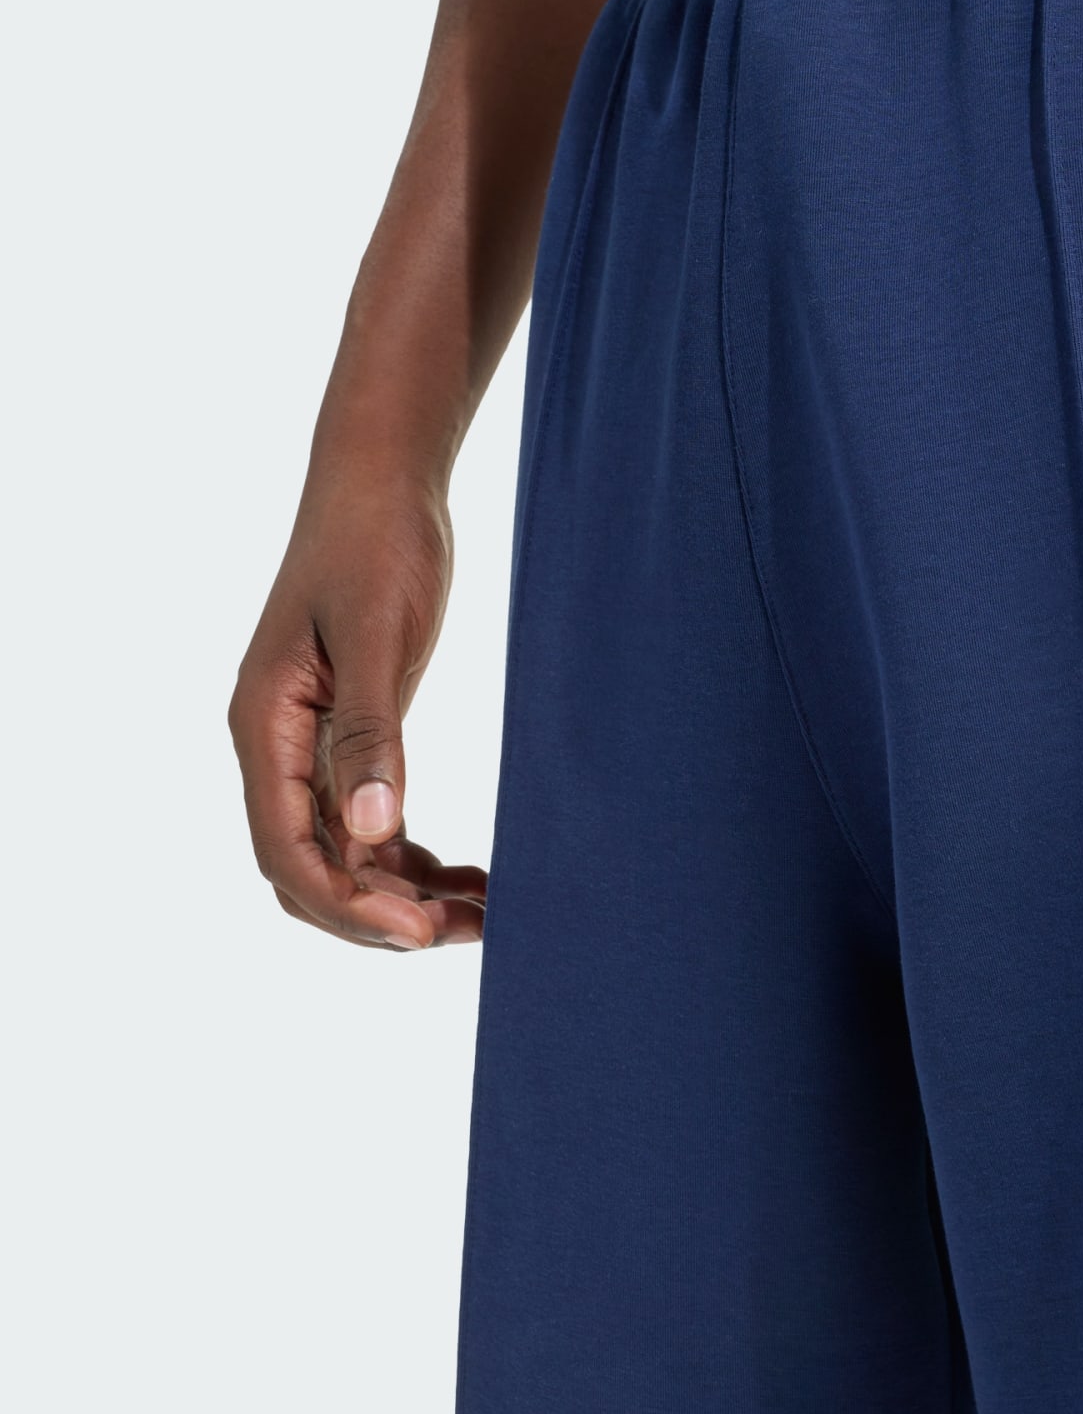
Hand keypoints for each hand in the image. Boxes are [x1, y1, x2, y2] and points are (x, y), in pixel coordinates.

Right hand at [230, 468, 485, 948]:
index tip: (421, 931)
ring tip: (487, 915)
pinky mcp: (352, 734)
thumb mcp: (377, 636)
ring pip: (344, 855)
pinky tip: (468, 875)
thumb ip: (373, 733)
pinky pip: (370, 822)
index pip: (286, 851)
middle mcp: (278, 747)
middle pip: (310, 870)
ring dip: (406, 894)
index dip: (349, 904)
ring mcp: (313, 745)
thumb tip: (371, 834)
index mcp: (264, 726)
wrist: (384, 481)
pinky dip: (413, 857)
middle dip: (380, 915)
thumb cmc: (375, 542)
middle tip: (469, 932)